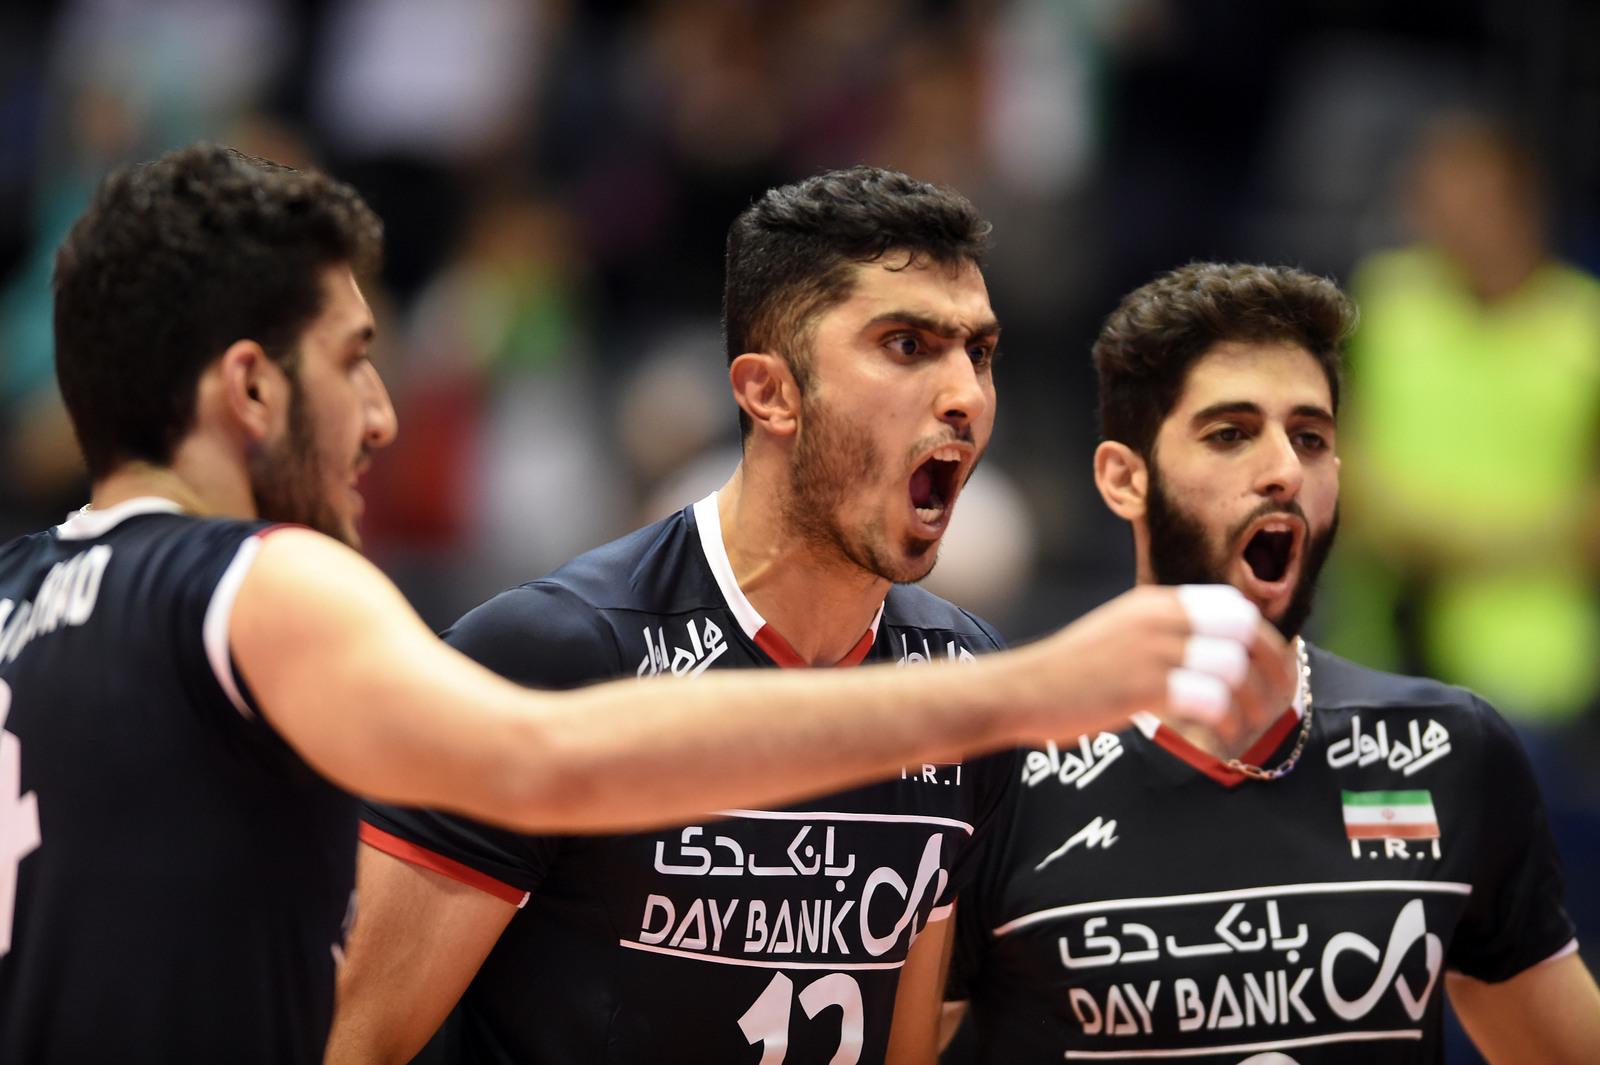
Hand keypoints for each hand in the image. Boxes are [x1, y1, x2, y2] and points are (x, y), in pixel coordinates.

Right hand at [1016, 584, 1292, 744]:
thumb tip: (1218, 654)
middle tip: (1273, 709)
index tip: (1272, 675)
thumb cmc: (1071, 672)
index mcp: (1157, 602)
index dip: (1266, 642)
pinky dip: (1222, 726)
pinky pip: (1209, 701)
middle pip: (1247, 634)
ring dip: (1249, 705)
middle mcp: (1161, 618)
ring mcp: (1152, 650)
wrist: (1022, 689)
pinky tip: (1214, 742)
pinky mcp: (1143, 685)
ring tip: (1243, 731)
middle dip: (1271, 673)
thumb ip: (1164, 634)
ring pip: (1234, 669)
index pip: (1236, 608)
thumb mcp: (1121, 633)